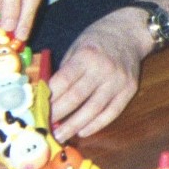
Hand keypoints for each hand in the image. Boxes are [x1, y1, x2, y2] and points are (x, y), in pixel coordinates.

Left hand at [48, 8, 150, 140]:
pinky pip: (112, 112)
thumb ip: (65, 70)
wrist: (130, 32)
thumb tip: (49, 95)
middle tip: (45, 127)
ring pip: (94, 109)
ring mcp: (118, 81)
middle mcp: (103, 69)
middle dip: (58, 114)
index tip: (38, 108)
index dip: (50, 97)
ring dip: (75, 125)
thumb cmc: (99, 39)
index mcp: (87, 55)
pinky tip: (83, 131)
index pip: (64, 81)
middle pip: (76, 98)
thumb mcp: (77, 46)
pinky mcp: (129, 90)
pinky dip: (96, 124)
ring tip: (60, 136)